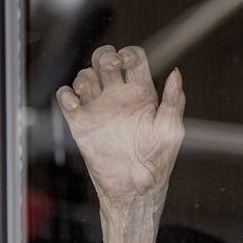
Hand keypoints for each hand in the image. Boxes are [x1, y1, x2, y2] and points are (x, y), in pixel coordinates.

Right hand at [56, 45, 184, 242]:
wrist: (135, 188)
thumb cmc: (158, 162)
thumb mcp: (173, 130)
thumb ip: (174, 101)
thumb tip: (176, 74)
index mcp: (143, 95)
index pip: (134, 59)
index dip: (129, 54)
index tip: (128, 63)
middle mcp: (120, 98)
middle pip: (105, 60)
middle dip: (104, 56)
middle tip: (110, 69)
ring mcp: (100, 109)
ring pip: (85, 76)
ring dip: (86, 77)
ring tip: (94, 95)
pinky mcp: (82, 124)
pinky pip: (66, 98)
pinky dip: (67, 94)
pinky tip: (78, 104)